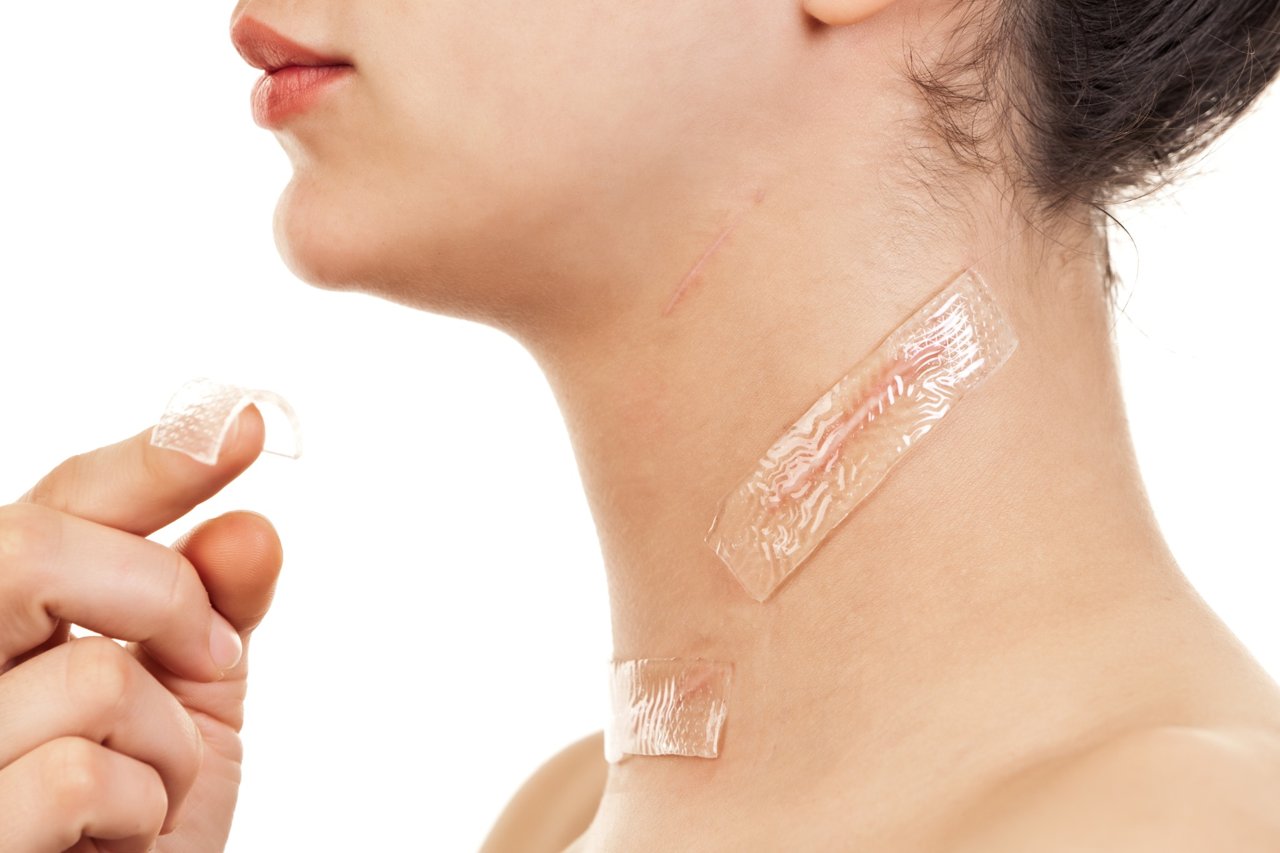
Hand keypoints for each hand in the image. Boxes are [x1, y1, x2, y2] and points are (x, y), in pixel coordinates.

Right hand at [0, 405, 281, 851]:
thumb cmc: (135, 836)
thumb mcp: (189, 711)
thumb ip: (211, 616)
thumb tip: (251, 527)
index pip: (52, 508)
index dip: (149, 461)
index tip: (244, 423)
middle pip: (28, 550)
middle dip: (164, 594)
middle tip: (215, 658)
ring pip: (88, 673)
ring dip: (169, 743)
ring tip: (145, 794)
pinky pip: (79, 776)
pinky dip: (142, 810)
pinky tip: (113, 846)